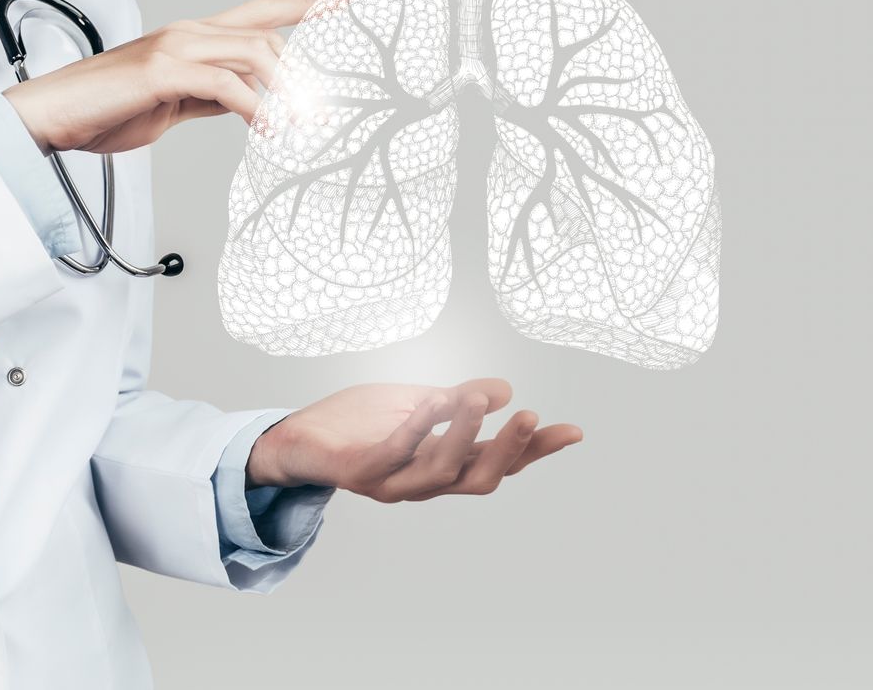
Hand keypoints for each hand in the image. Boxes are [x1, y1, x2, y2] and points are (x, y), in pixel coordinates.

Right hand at [3, 0, 318, 153]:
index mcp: (192, 37)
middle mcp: (188, 33)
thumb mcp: (173, 103)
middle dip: (303, 73)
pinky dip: (255, 109)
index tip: (344, 4)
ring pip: (253, 54)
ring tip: (302, 124)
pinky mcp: (162, 72)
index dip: (303, 7)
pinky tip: (267, 130)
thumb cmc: (105, 111)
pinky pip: (225, 85)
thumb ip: (210, 96)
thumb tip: (247, 103)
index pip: (259, 13)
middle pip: (267, 37)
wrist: (52, 116)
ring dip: (286, 92)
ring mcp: (175, 48)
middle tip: (323, 111)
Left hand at [247, 379, 581, 500]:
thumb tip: (504, 390)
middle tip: (532, 416)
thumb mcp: (421, 402)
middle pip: (480, 479)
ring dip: (463, 436)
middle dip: (508, 451)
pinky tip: (432, 404)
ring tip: (479, 400)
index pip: (500, 462)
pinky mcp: (361, 473)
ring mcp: (393, 482)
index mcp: (446, 465)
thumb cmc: (361, 422)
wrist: (298, 436)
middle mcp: (425, 482)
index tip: (573, 431)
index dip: (536, 450)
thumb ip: (459, 401)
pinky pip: (394, 455)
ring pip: (440, 472)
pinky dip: (416, 430)